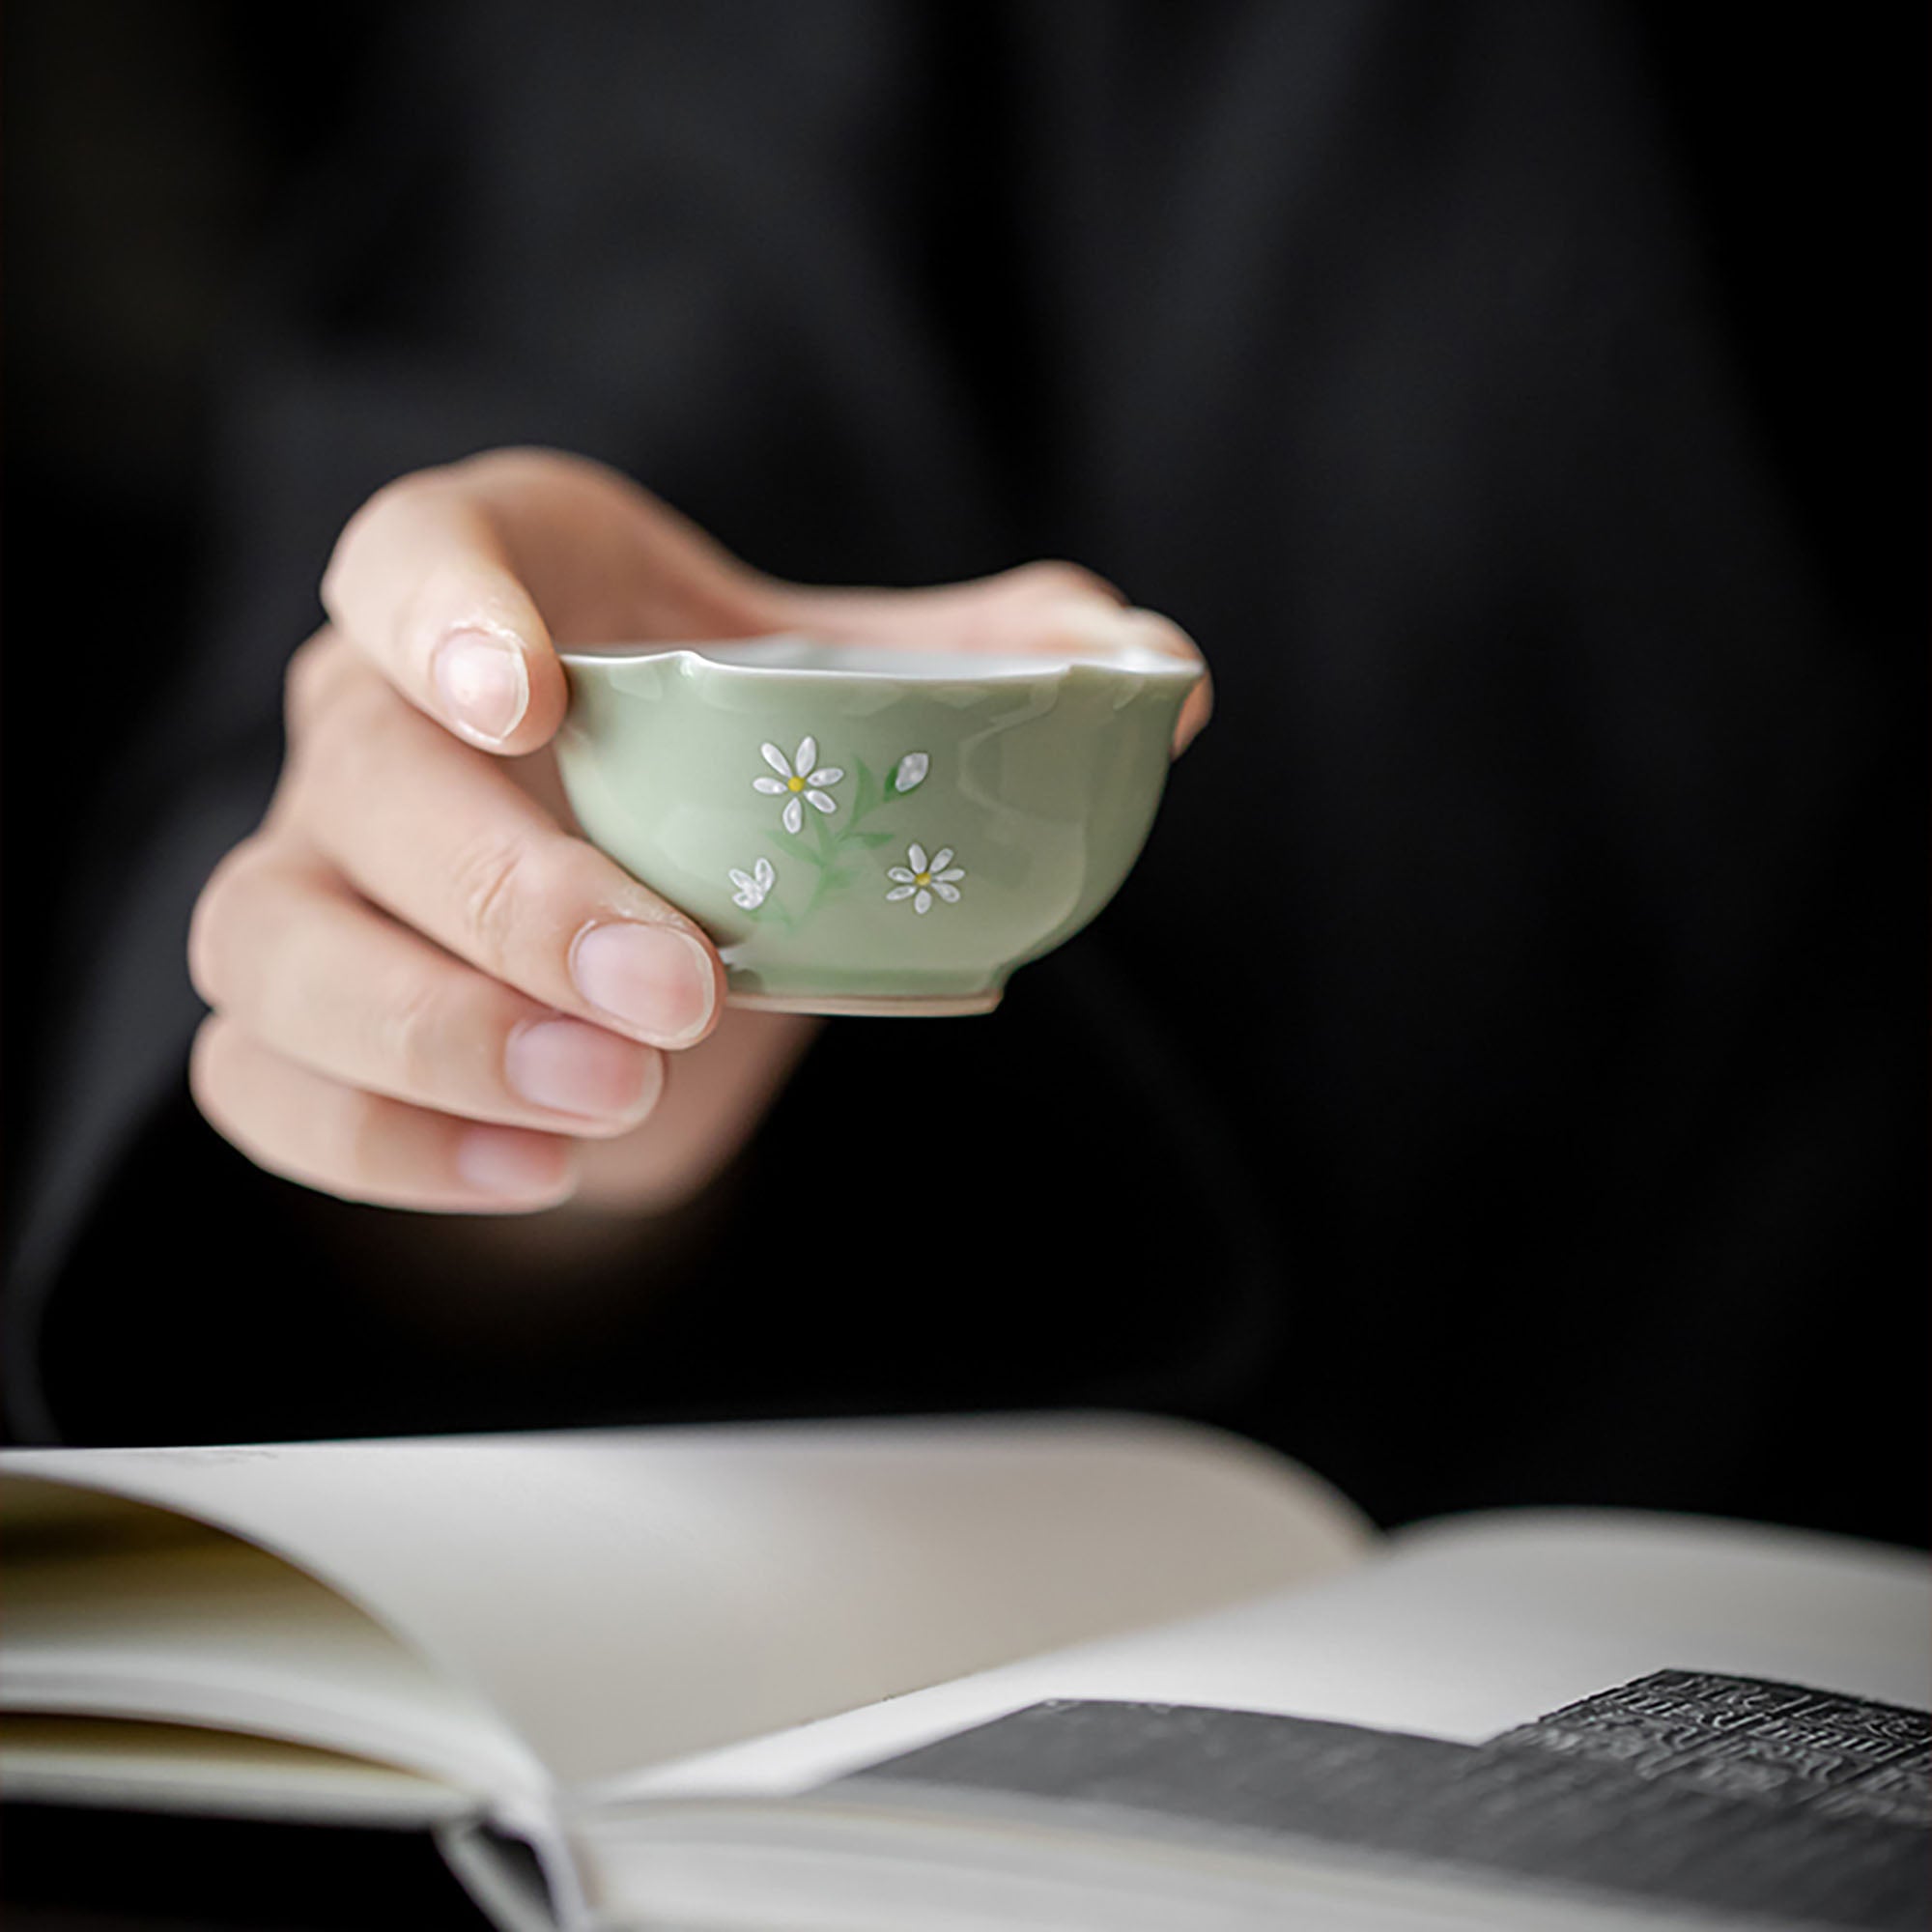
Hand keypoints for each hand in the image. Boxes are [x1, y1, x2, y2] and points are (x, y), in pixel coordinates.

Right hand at [188, 448, 1208, 1215]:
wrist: (657, 907)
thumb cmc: (739, 768)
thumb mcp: (860, 695)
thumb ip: (1002, 665)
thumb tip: (1173, 681)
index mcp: (498, 595)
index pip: (406, 548)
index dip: (439, 609)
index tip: (527, 699)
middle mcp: (368, 721)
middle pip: (357, 774)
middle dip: (509, 893)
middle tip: (678, 990)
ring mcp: (311, 872)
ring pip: (271, 941)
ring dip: (431, 1034)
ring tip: (612, 1097)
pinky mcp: (301, 1018)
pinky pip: (262, 1084)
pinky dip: (385, 1146)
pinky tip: (541, 1174)